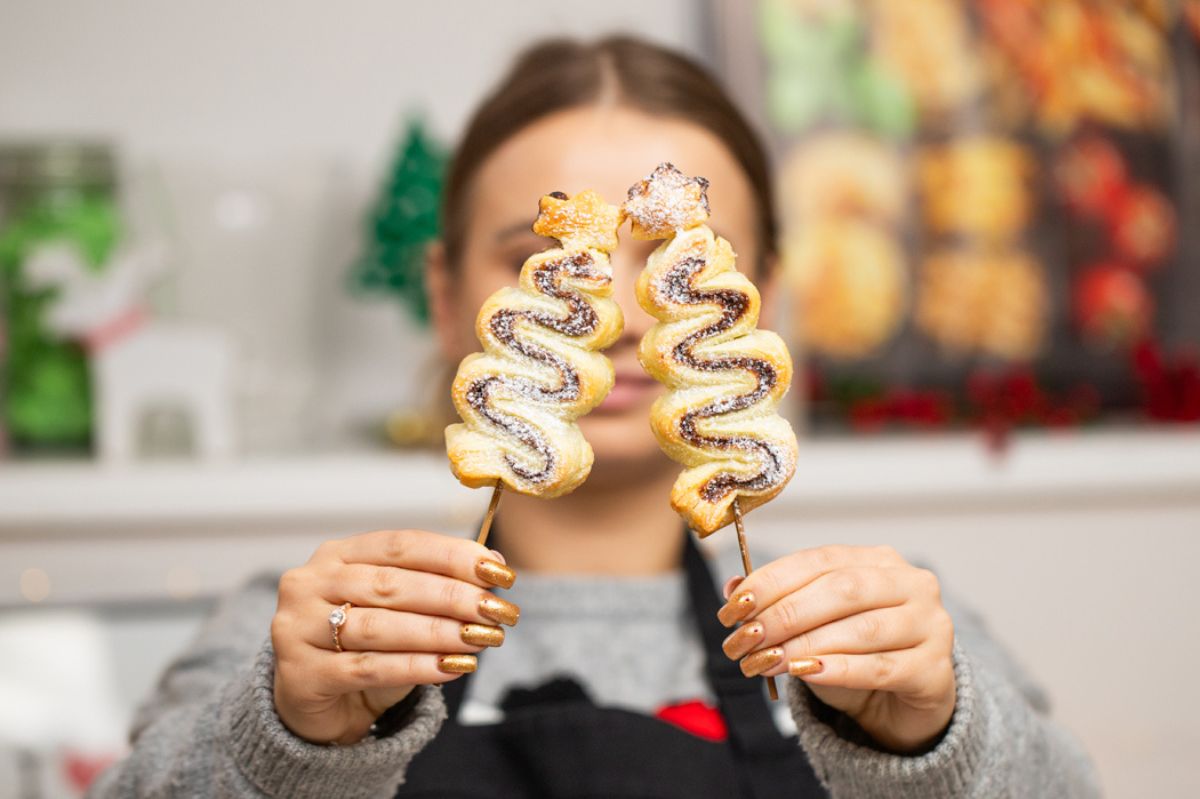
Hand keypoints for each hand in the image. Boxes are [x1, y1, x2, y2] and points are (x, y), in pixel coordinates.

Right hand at [271, 529, 517, 744]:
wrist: (316, 702)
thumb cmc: (363, 645)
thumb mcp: (399, 608)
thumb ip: (437, 583)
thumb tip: (494, 560)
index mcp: (337, 555)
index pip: (402, 545)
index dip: (453, 555)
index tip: (498, 570)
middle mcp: (311, 584)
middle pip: (392, 584)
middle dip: (453, 596)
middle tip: (496, 610)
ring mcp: (298, 628)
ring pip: (381, 627)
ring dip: (439, 632)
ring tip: (481, 639)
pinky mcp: (301, 674)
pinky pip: (369, 668)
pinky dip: (416, 667)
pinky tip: (451, 667)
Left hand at [718, 545, 954, 752]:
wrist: (903, 703)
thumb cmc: (856, 654)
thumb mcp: (815, 625)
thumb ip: (780, 602)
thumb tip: (733, 587)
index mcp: (878, 560)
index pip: (819, 560)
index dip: (771, 581)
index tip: (734, 605)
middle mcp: (910, 584)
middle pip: (842, 590)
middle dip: (786, 613)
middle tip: (746, 637)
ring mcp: (930, 625)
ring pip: (861, 629)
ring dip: (806, 645)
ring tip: (766, 660)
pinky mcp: (936, 670)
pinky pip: (881, 667)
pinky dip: (839, 669)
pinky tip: (805, 673)